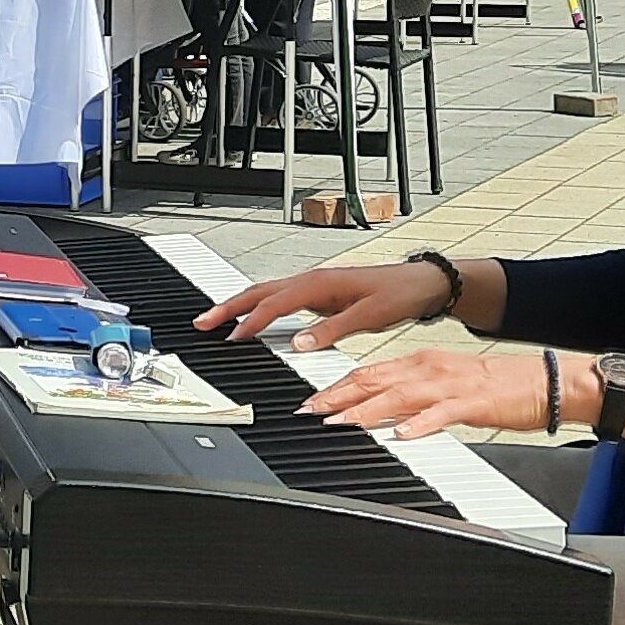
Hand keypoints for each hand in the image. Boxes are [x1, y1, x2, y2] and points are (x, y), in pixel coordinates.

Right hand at [196, 260, 455, 350]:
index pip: (275, 303)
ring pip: (266, 291)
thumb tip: (299, 344)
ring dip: (239, 304)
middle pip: (259, 291)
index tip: (232, 338)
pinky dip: (258, 305)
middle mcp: (312, 280)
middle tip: (202, 322)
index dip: (251, 321)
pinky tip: (252, 317)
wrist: (422, 283)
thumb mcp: (369, 317)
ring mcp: (313, 284)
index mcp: (320, 283)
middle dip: (228, 306)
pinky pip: (278, 296)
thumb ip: (332, 330)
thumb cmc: (399, 294)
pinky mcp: (318, 291)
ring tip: (215, 320)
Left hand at [301, 348, 583, 439]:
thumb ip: (412, 394)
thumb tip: (379, 409)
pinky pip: (441, 414)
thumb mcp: (444, 384)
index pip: (369, 372)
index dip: (336, 385)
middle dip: (338, 395)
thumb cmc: (496, 387)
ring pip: (399, 394)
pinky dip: (419, 424)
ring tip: (340, 422)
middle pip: (374, 379)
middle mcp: (430, 369)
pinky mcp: (473, 403)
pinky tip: (400, 433)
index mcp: (422, 363)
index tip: (310, 400)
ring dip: (366, 409)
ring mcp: (450, 385)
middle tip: (309, 410)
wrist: (543, 382)